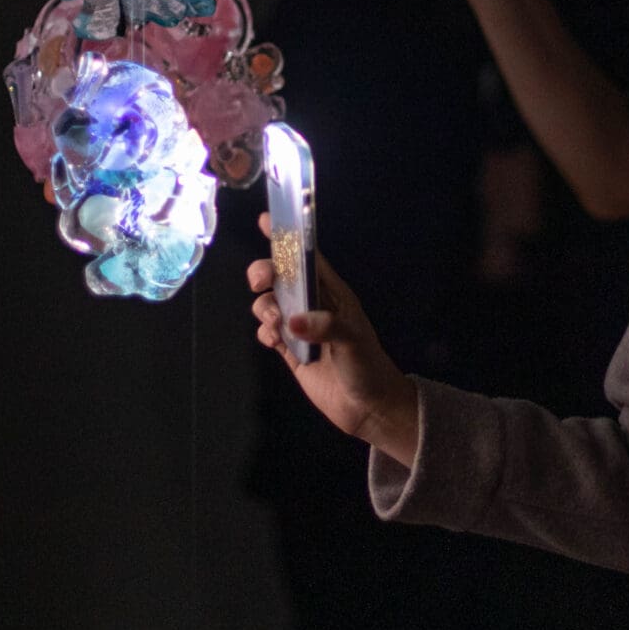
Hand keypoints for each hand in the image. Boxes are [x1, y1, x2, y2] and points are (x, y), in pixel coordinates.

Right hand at [249, 221, 420, 464]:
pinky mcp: (291, 352)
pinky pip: (269, 333)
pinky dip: (265, 333)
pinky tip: (275, 342)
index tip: (266, 221)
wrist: (369, 408)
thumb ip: (325, 327)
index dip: (288, 238)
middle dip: (265, 274)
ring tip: (276, 324)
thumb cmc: (368, 367)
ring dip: (264, 308)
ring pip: (270, 304)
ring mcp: (301, 329)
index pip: (308, 258)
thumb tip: (291, 320)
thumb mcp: (353, 342)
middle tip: (260, 283)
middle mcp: (314, 306)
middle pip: (280, 278)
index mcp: (333, 294)